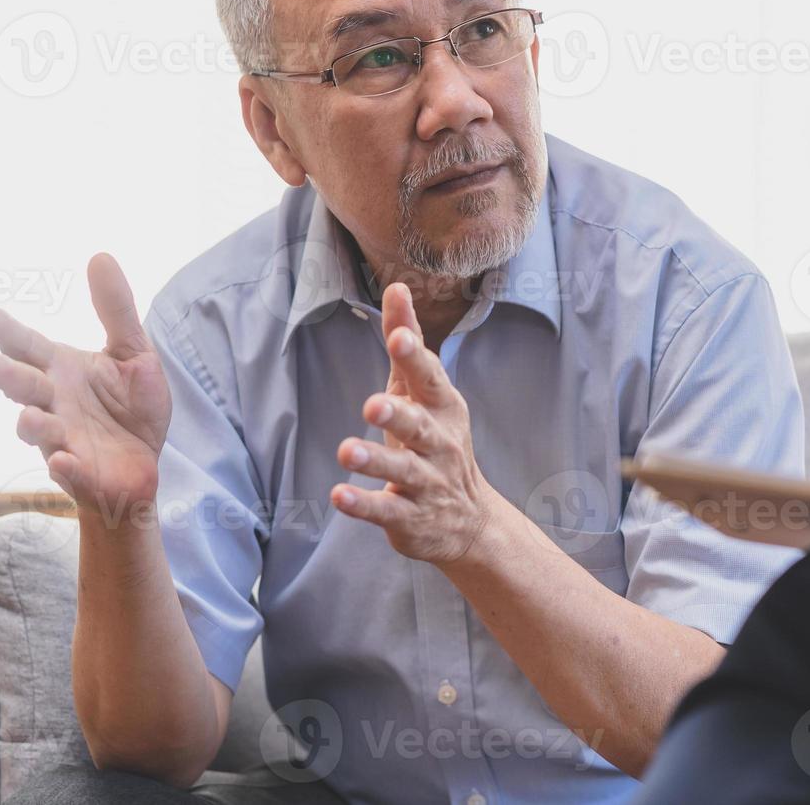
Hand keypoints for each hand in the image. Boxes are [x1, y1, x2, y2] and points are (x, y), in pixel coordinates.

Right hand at [0, 253, 170, 514]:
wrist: (143, 464)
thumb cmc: (132, 407)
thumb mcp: (133, 352)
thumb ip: (116, 309)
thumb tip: (100, 255)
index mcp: (63, 371)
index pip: (29, 347)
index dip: (9, 332)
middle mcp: (55, 404)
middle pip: (26, 388)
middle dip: (11, 379)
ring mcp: (64, 439)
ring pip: (40, 432)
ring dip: (32, 424)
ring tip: (30, 416)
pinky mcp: (82, 473)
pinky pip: (69, 473)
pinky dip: (65, 469)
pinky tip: (64, 461)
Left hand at [330, 282, 497, 565]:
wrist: (470, 521)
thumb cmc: (436, 443)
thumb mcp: (426, 393)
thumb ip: (408, 343)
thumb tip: (396, 287)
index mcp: (443, 408)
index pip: (430, 379)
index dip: (415, 358)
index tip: (398, 336)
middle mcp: (440, 444)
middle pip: (420, 426)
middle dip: (398, 414)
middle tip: (372, 404)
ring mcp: (427, 483)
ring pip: (402, 470)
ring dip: (375, 460)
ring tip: (347, 450)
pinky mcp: (409, 518)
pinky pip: (385, 510)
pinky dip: (363, 504)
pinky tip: (339, 495)